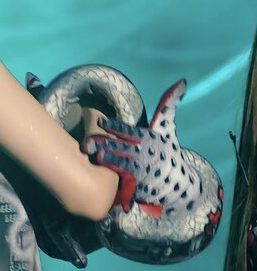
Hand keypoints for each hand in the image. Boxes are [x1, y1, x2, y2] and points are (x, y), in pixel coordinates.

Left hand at [82, 80, 198, 215]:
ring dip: (110, 159)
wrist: (179, 184)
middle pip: (123, 147)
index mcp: (151, 138)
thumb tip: (181, 82)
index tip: (101, 121)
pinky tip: (102, 178)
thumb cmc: (167, 151)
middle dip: (107, 143)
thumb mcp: (167, 129)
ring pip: (123, 164)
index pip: (131, 131)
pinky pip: (125, 183)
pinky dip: (116, 179)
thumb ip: (168, 106)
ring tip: (97, 155)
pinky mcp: (140, 188)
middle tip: (88, 140)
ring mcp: (143, 172)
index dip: (116, 126)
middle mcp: (147, 154)